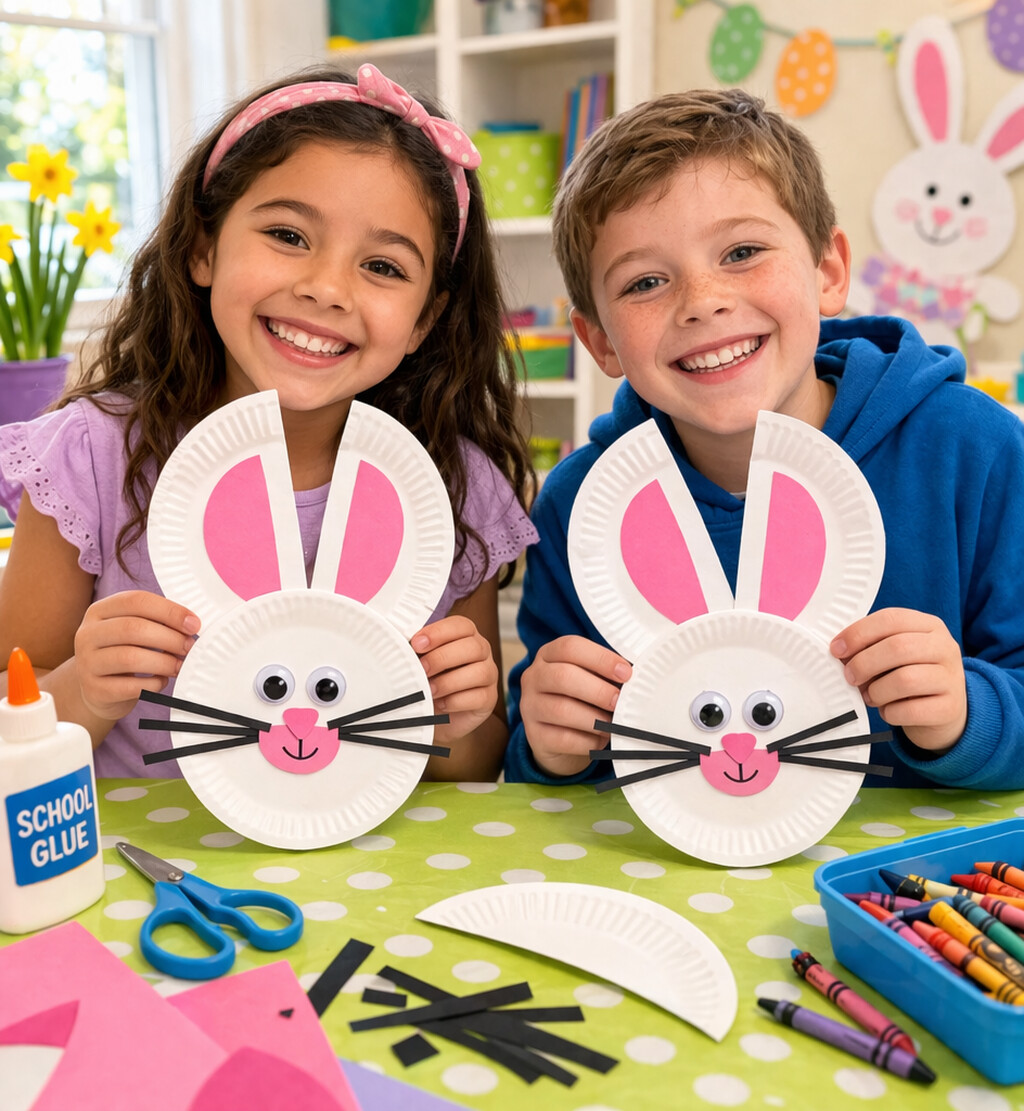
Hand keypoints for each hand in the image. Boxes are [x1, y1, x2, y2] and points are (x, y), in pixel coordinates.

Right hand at [74, 591, 199, 720]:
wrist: (98, 690)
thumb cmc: (125, 652)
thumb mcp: (134, 631)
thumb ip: (158, 622)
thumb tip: (192, 627)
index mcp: (99, 611)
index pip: (136, 601)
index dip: (169, 611)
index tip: (194, 624)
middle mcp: (87, 634)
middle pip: (133, 628)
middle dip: (170, 638)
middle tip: (189, 647)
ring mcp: (86, 662)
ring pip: (130, 658)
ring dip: (164, 662)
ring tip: (178, 665)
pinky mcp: (94, 690)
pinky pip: (130, 686)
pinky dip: (153, 684)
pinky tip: (160, 681)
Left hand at [412, 616, 498, 743]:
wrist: (433, 712)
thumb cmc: (428, 680)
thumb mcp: (421, 662)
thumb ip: (416, 652)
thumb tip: (401, 649)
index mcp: (465, 635)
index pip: (460, 625)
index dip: (439, 632)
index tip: (417, 643)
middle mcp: (481, 651)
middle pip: (472, 647)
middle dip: (442, 657)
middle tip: (421, 668)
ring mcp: (488, 674)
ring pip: (479, 672)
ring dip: (449, 681)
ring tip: (429, 689)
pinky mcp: (489, 698)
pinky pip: (479, 697)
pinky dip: (456, 701)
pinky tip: (440, 703)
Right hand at [520, 635, 631, 777]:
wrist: (558, 738)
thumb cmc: (581, 700)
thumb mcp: (590, 679)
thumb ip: (607, 674)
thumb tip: (639, 678)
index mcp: (549, 655)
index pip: (570, 647)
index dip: (600, 658)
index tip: (625, 673)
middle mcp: (534, 677)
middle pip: (563, 676)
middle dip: (598, 690)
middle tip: (618, 701)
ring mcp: (530, 706)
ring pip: (562, 709)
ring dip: (595, 718)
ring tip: (613, 723)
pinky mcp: (534, 735)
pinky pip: (564, 738)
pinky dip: (589, 740)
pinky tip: (601, 739)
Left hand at [831, 608, 966, 753]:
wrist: (944, 711)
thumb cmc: (910, 676)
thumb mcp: (894, 655)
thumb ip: (870, 646)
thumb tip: (840, 651)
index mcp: (929, 626)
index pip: (891, 619)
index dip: (858, 633)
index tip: (837, 649)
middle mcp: (945, 648)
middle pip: (898, 647)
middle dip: (864, 663)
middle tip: (850, 676)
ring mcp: (951, 678)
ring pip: (905, 680)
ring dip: (877, 690)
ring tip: (871, 695)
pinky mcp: (949, 708)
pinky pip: (910, 710)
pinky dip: (890, 712)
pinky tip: (889, 710)